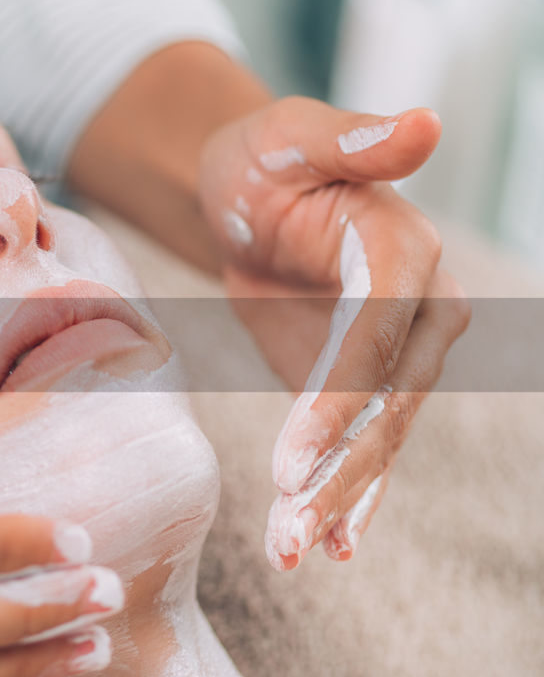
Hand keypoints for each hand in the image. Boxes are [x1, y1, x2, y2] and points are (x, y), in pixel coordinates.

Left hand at [198, 97, 469, 569]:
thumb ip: (353, 141)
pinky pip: (360, 446)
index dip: (336, 403)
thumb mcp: (296, 137)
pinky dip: (347, 495)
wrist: (253, 196)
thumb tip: (423, 123)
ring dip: (336, 501)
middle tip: (289, 533)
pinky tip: (332, 547)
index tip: (292, 462)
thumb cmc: (267, 159)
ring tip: (293, 552)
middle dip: (339, 475)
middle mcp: (419, 312)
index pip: (374, 342)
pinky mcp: (360, 383)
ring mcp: (395, 355)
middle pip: (383, 407)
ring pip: (374, 440)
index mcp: (407, 255)